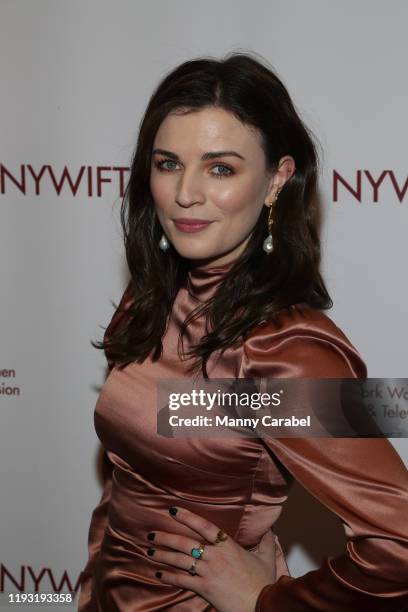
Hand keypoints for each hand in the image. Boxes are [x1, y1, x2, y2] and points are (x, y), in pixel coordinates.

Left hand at [145, 506, 275, 611]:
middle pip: (185, 543)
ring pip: (180, 560)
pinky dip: (168, 576)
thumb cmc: (263, 583)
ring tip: (149, 551)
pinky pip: (182, 580)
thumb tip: (269, 527)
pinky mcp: (204, 588)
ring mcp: (208, 572)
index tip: (172, 510)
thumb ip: (266, 540)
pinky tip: (158, 573)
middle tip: (152, 533)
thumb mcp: (267, 558)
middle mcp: (215, 556)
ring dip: (162, 555)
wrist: (262, 606)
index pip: (203, 526)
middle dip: (166, 537)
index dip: (187, 516)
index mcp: (228, 545)